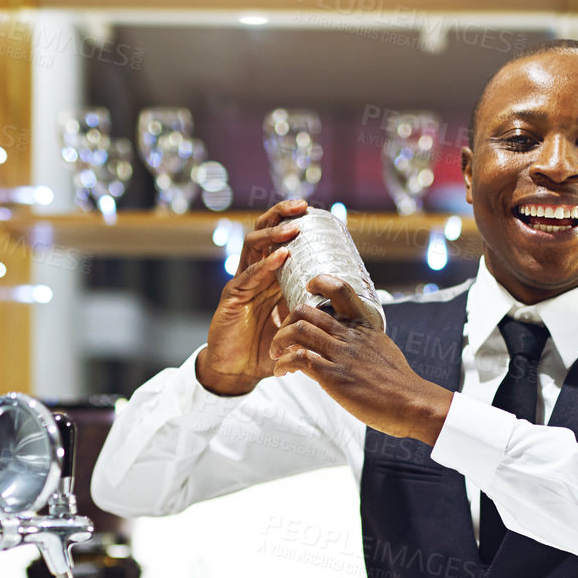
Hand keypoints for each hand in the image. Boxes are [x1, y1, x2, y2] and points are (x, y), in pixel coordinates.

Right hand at [194, 198, 306, 396]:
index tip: (316, 212)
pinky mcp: (232, 297)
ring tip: (292, 228)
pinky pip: (248, 275)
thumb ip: (314, 307)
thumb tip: (345, 299)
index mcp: (271, 276)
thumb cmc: (267, 346)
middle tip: (302, 206)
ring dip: (273, 234)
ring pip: (253, 246)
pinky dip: (265, 264)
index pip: (280, 238)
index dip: (294, 221)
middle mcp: (255, 273)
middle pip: (264, 232)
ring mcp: (242, 282)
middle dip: (281, 215)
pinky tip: (281, 257)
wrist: (239, 371)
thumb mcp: (297, 322)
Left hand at [269, 274, 453, 444]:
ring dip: (279, 341)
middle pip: (307, 310)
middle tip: (283, 337)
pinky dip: (283, 364)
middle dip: (286, 322)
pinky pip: (299, 359)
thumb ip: (364, 341)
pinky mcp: (334, 376)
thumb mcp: (383, 349)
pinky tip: (282, 372)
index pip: (340, 289)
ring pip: (298, 331)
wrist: (411, 403)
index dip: (319, 282)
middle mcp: (350, 335)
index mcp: (364, 325)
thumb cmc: (399, 383)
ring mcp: (341, 354)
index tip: (307, 289)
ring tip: (275, 354)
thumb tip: (352, 343)